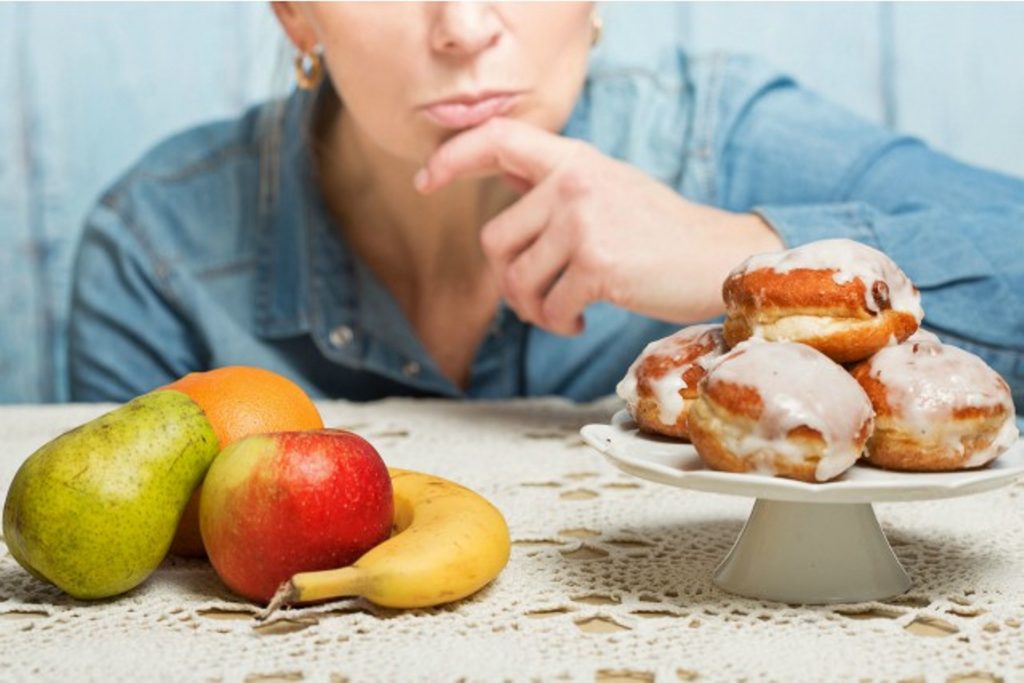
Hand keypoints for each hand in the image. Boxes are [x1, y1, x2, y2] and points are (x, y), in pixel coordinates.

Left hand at [415, 118, 781, 334]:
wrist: (717, 259)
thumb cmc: (660, 232)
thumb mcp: (608, 187)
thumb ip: (557, 184)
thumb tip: (503, 181)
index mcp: (575, 160)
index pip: (498, 138)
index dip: (453, 157)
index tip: (425, 180)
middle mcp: (575, 183)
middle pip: (495, 239)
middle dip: (508, 281)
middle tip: (535, 298)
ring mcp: (584, 222)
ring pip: (516, 280)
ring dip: (533, 309)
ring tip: (561, 313)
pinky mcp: (597, 265)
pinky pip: (549, 307)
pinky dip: (558, 324)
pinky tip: (580, 323)